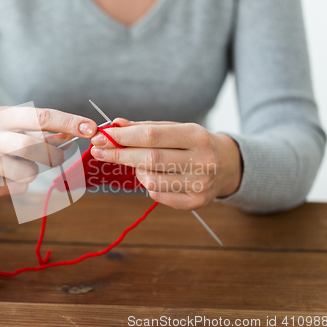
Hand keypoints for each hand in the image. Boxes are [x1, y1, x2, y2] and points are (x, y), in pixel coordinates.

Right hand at [0, 106, 96, 195]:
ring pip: (27, 173)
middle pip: (33, 147)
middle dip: (53, 155)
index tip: (91, 128)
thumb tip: (78, 132)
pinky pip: (16, 189)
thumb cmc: (1, 137)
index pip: (41, 117)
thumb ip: (47, 130)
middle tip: (58, 158)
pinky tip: (6, 176)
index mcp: (2, 116)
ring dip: (33, 172)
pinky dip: (19, 185)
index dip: (69, 122)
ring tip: (21, 166)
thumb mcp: (18, 126)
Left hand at [90, 118, 241, 209]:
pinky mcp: (195, 202)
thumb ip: (145, 127)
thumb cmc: (194, 143)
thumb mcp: (176, 129)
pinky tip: (153, 176)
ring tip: (139, 164)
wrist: (228, 165)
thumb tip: (115, 124)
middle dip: (119, 154)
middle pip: (149, 159)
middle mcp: (202, 160)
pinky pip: (158, 195)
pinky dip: (148, 184)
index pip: (152, 135)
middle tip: (98, 151)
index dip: (123, 137)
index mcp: (197, 136)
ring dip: (136, 171)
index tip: (101, 137)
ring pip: (151, 180)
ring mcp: (200, 184)